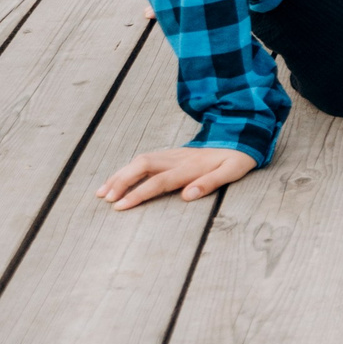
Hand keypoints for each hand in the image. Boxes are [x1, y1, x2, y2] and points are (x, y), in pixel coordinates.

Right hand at [98, 145, 255, 210]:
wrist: (240, 138)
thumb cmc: (236, 159)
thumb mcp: (232, 172)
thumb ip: (210, 183)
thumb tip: (187, 196)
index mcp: (190, 166)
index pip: (158, 181)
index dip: (138, 193)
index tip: (120, 206)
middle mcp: (176, 158)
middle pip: (141, 166)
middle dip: (121, 182)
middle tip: (106, 199)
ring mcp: (172, 154)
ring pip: (139, 161)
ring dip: (119, 175)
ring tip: (102, 192)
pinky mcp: (170, 154)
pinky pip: (143, 160)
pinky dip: (127, 170)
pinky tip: (116, 180)